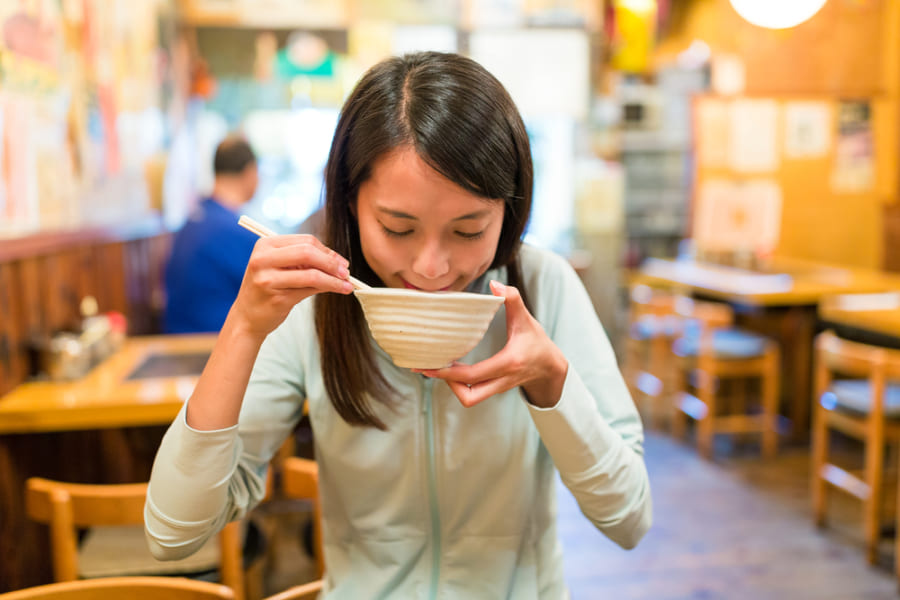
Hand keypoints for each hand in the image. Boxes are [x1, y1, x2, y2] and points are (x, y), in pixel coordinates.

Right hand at [228, 234, 352, 339]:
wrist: (246, 317)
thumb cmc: (268, 289)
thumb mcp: (280, 268)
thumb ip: (304, 261)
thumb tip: (339, 260)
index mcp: (265, 245)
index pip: (305, 241)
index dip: (327, 250)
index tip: (341, 261)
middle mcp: (263, 259)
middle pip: (308, 253)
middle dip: (332, 263)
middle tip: (346, 272)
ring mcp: (268, 279)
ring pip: (311, 274)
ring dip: (334, 279)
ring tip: (348, 284)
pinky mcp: (276, 298)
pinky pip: (309, 290)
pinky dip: (327, 289)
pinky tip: (339, 290)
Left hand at [415, 280, 567, 407]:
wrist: (551, 368)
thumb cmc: (537, 342)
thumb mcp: (527, 319)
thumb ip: (513, 299)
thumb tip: (494, 286)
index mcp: (508, 363)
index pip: (473, 375)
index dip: (449, 372)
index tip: (430, 364)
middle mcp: (502, 380)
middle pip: (468, 397)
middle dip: (446, 384)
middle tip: (428, 367)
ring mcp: (498, 388)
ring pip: (469, 399)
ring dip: (452, 386)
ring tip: (437, 367)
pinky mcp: (494, 390)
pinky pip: (472, 393)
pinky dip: (458, 384)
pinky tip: (449, 368)